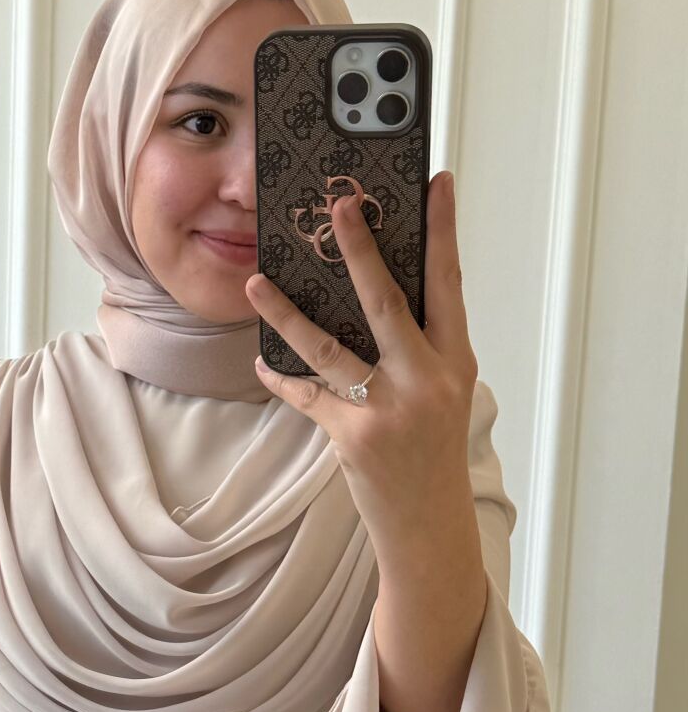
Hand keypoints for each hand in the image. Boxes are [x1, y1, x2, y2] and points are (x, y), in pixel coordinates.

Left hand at [246, 171, 478, 558]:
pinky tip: (262, 361)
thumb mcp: (441, 394)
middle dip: (361, 249)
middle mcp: (426, 379)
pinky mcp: (353, 437)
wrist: (429, 526)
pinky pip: (307, 395)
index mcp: (454, 361)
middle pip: (387, 300)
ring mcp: (389, 409)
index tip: (437, 184)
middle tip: (339, 208)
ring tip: (257, 282)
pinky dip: (282, 377)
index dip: (443, 232)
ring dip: (286, 312)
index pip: (449, 283)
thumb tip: (369, 294)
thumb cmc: (432, 453)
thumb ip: (416, 349)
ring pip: (329, 345)